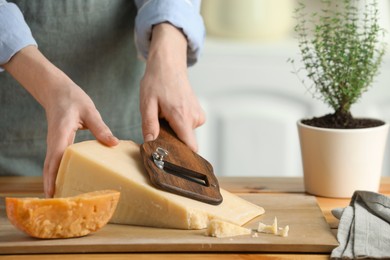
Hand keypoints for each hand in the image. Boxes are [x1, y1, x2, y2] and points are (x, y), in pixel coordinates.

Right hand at [4, 46, 118, 196]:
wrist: (57, 90)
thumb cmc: (72, 99)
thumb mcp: (89, 111)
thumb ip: (101, 128)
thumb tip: (113, 143)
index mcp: (61, 134)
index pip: (55, 159)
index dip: (53, 177)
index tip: (53, 193)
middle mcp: (54, 141)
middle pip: (49, 168)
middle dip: (52, 185)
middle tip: (59, 204)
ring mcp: (54, 143)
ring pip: (51, 166)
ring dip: (54, 181)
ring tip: (62, 198)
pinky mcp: (58, 143)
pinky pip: (55, 161)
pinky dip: (57, 173)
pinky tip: (66, 180)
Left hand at [140, 23, 204, 151]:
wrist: (169, 63)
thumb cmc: (157, 80)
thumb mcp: (147, 103)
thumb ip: (149, 125)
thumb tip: (150, 142)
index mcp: (182, 117)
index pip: (191, 147)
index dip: (181, 156)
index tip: (171, 157)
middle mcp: (194, 118)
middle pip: (185, 142)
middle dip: (172, 139)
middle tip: (159, 126)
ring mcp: (198, 115)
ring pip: (186, 134)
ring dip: (174, 129)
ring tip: (164, 114)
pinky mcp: (198, 113)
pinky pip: (188, 126)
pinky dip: (179, 123)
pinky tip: (171, 111)